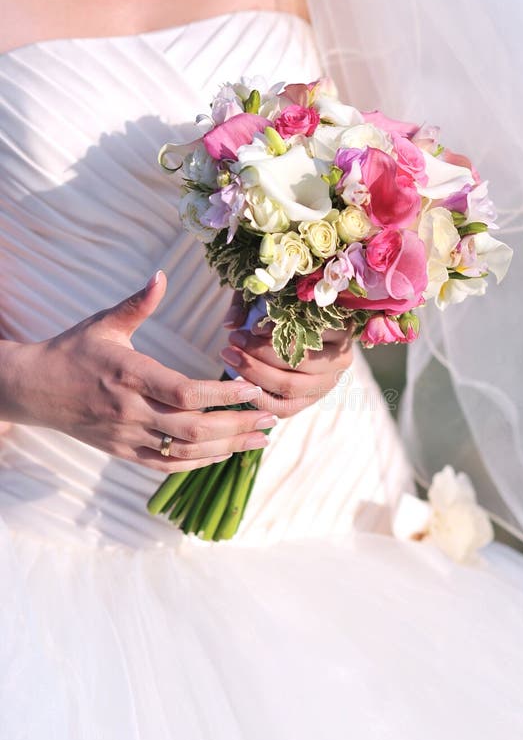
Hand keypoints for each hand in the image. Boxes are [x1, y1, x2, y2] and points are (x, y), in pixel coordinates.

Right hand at [6, 273, 275, 472]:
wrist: (35, 391)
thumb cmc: (73, 352)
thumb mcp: (103, 323)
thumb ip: (137, 304)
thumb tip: (161, 274)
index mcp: (128, 374)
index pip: (184, 392)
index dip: (223, 394)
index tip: (254, 389)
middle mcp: (130, 410)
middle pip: (193, 428)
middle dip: (238, 425)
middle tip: (271, 417)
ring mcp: (128, 436)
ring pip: (186, 451)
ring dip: (228, 447)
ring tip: (261, 439)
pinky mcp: (125, 452)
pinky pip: (168, 465)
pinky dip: (201, 462)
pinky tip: (226, 453)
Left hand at [221, 291, 353, 416]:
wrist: (302, 337)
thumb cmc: (289, 312)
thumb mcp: (274, 299)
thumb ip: (251, 303)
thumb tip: (231, 323)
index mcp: (342, 329)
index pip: (310, 331)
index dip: (279, 330)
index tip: (252, 327)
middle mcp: (341, 360)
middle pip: (299, 361)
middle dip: (260, 352)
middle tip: (234, 340)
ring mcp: (327, 384)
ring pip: (290, 386)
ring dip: (255, 373)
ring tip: (230, 356)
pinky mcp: (311, 402)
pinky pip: (285, 408)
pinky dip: (260, 398)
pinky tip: (239, 381)